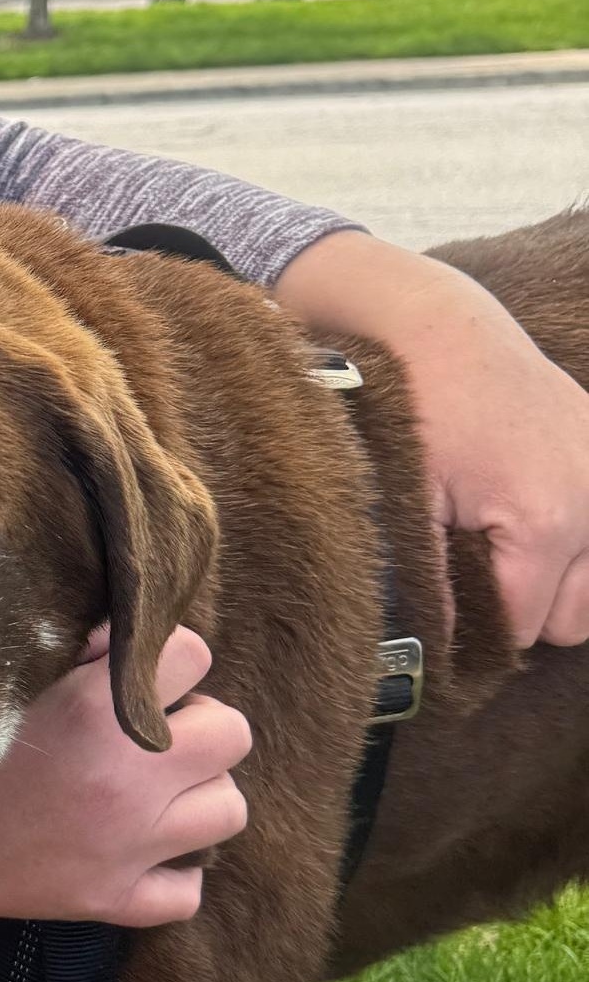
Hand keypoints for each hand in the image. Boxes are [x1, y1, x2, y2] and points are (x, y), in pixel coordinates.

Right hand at [0, 626, 250, 926]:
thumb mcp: (4, 679)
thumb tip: (116, 635)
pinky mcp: (113, 901)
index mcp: (96, 711)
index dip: (163, 659)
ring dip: (195, 796)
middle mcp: (129, 779)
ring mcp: (129, 847)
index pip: (194, 654)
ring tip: (150, 793)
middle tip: (148, 736)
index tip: (127, 675)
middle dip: (195, 727)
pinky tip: (136, 852)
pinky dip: (171, 871)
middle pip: (233, 733)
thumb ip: (70, 652)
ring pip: (228, 810)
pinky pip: (188, 891)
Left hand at [274, 229, 588, 646]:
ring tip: (498, 555)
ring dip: (553, 584)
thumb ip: (431, 581)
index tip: (449, 627)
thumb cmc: (415, 413)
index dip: (480, 636)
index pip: (523, 627)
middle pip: (570, 619)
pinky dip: (571, 545)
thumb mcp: (410, 505)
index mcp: (545, 522)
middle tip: (469, 582)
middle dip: (521, 611)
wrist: (441, 331)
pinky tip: (523, 528)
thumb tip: (434, 649)